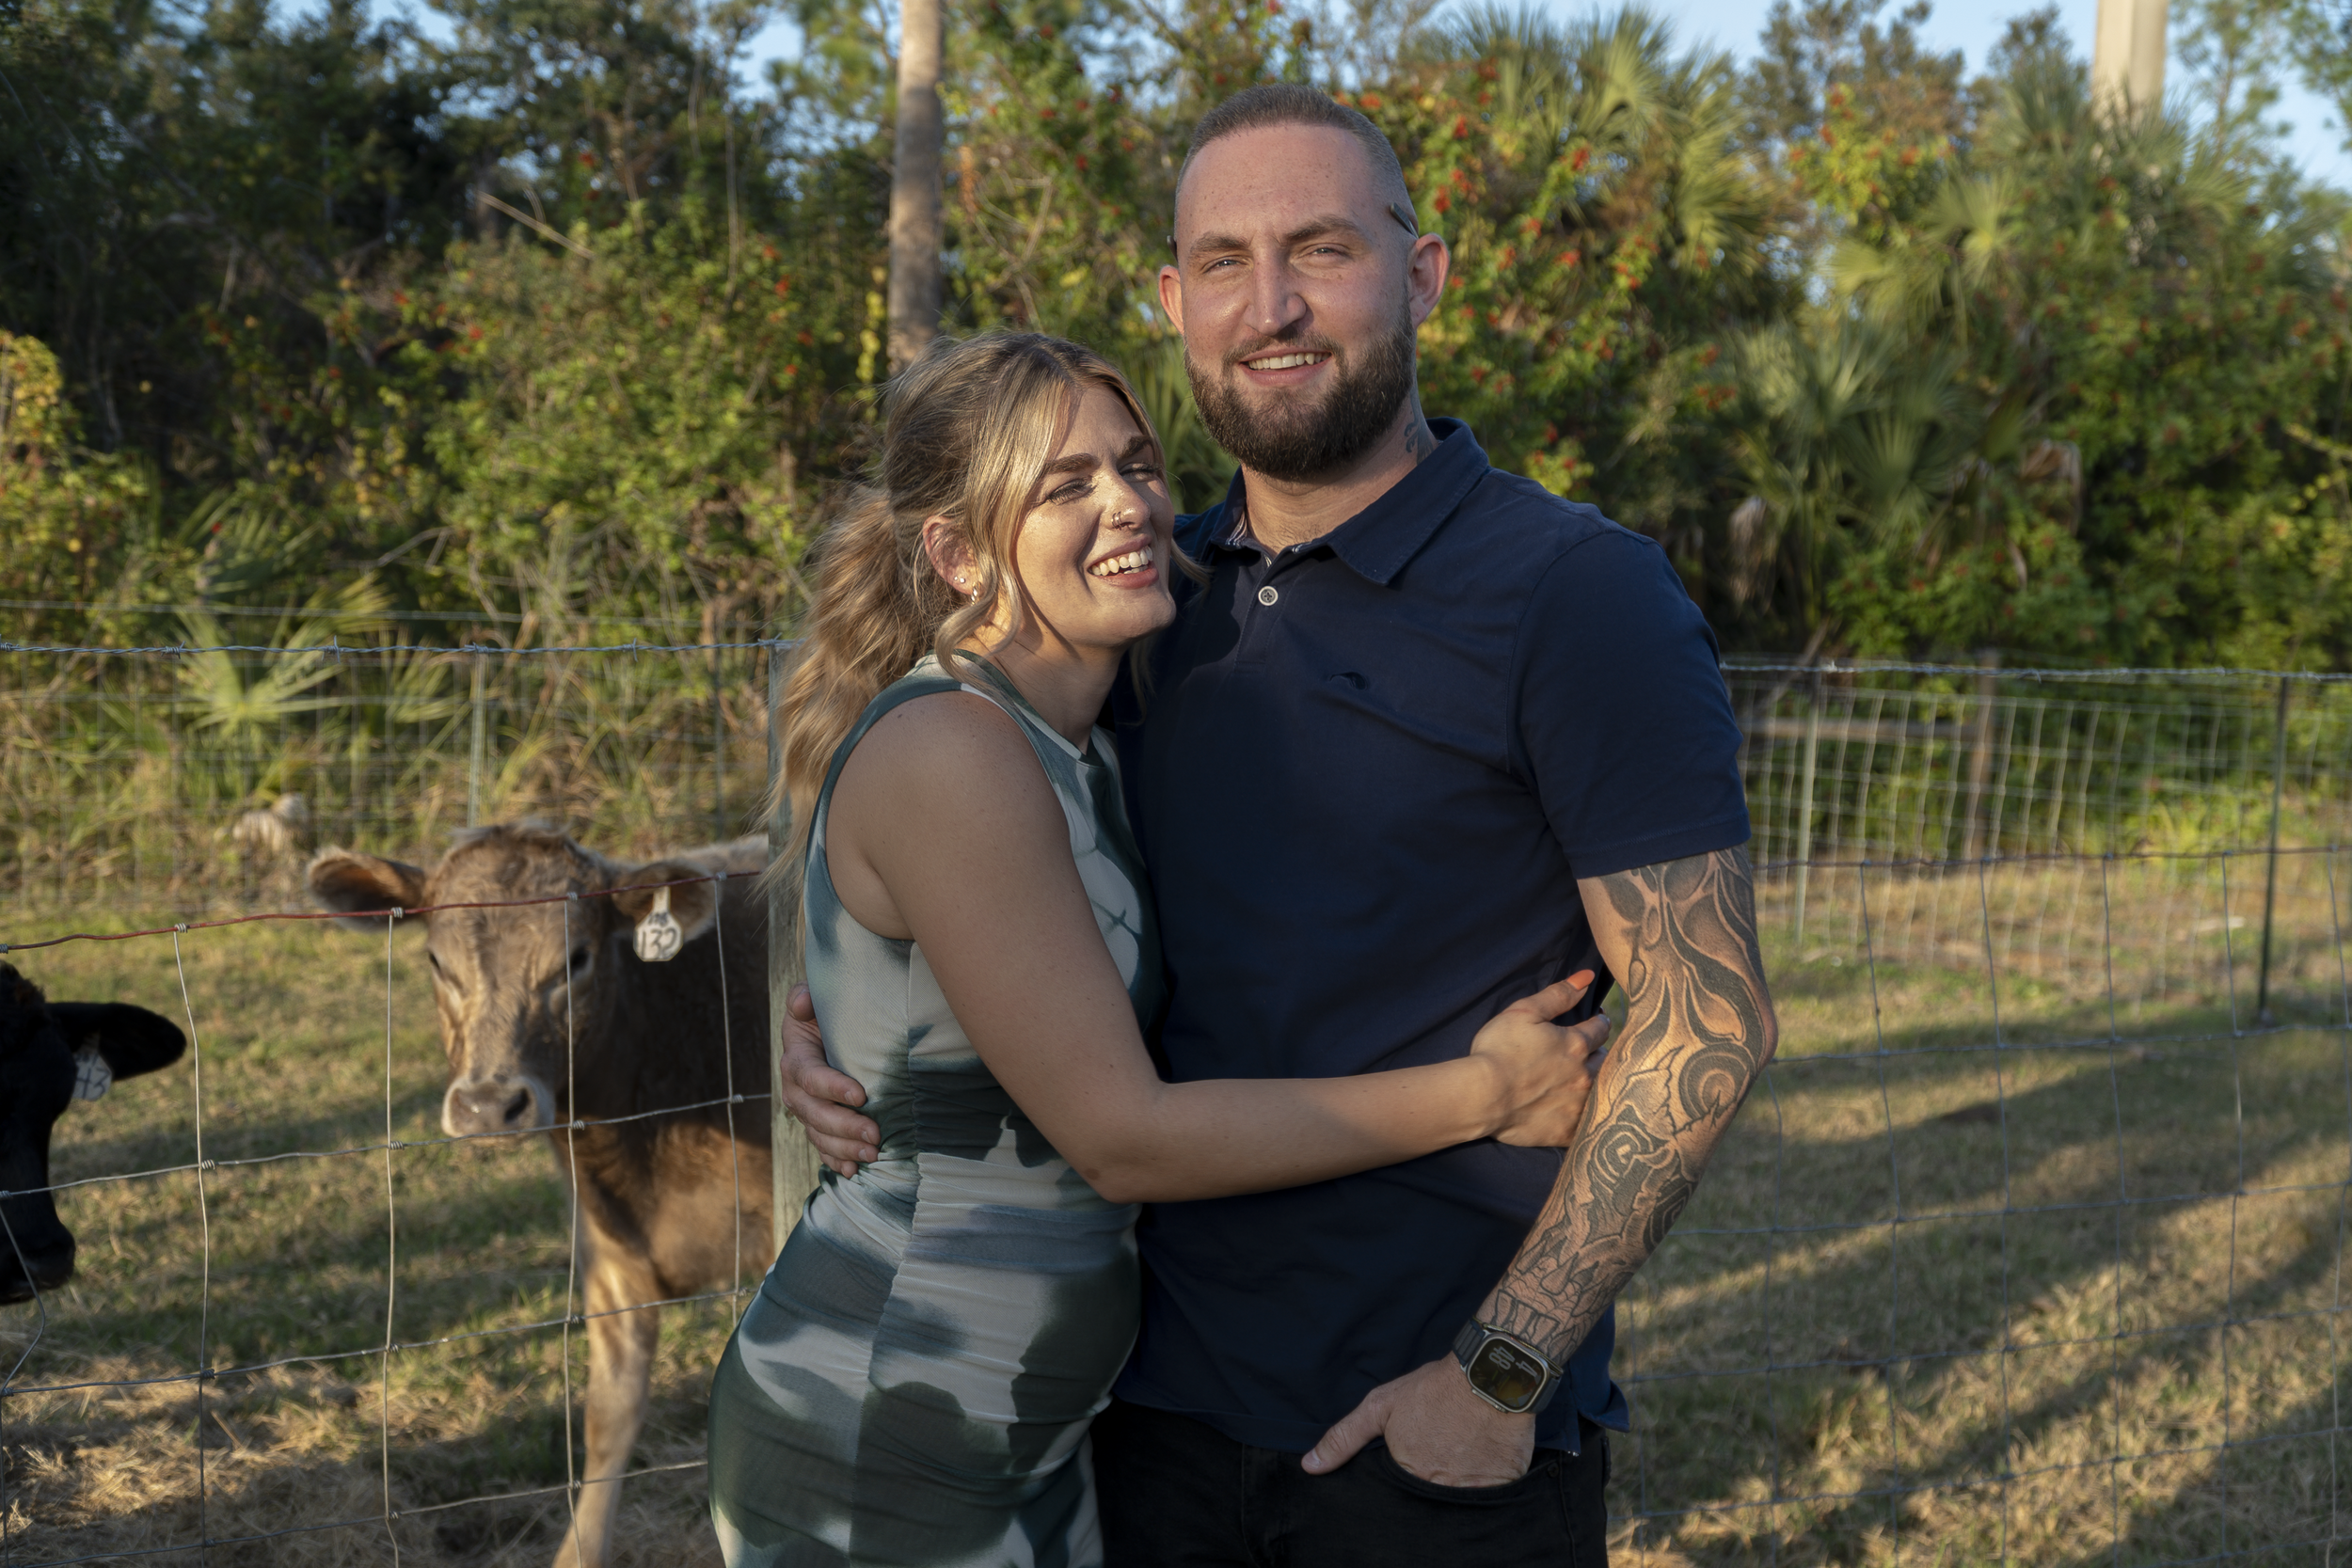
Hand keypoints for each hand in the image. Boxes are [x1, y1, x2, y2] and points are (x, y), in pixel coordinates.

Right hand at [778, 984, 880, 1174]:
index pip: (810, 1076)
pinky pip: (822, 1148)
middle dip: (844, 1126)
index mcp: (795, 1059)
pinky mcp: (816, 1125)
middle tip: (875, 1135)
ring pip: (819, 1135)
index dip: (832, 1087)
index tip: (861, 1095)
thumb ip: (804, 997)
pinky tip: (853, 1171)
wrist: (825, 1032)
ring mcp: (805, 1112)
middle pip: (815, 1113)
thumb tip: (802, 1001)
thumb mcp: (813, 999)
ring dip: (844, 1148)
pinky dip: (836, 1161)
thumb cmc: (823, 1014)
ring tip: (873, 1154)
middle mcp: (795, 1091)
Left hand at [1301, 1355, 1534, 1485]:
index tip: (1415, 1460)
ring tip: (1461, 1454)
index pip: (1398, 1496)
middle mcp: (1437, 1488)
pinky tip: (1482, 1460)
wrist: (1490, 1374)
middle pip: (1428, 1502)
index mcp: (1406, 1474)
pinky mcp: (1501, 1486)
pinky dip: (1486, 1485)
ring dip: (1458, 1484)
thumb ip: (1344, 1439)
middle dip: (1431, 1482)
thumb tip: (1310, 1467)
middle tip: (1440, 1453)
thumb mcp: (1380, 1406)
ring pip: (1457, 1503)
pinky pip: (1490, 1499)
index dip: (1405, 1479)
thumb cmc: (1433, 1388)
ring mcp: (1470, 1490)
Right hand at [1468, 971, 1610, 1146]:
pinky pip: (1588, 1124)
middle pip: (1605, 1060)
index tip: (1600, 1019)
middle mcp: (1584, 1075)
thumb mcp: (1524, 1012)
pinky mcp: (1568, 1130)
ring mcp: (1578, 1105)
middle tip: (1594, 1051)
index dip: (1600, 1021)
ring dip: (1598, 1083)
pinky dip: (1588, 1117)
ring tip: (1589, 1080)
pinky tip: (1582, 1113)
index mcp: (1576, 1044)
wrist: (1483, 1096)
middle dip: (1600, 1053)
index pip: (1600, 1028)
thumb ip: (1558, 994)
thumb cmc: (1499, 1050)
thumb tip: (1587, 977)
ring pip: (1601, 1091)